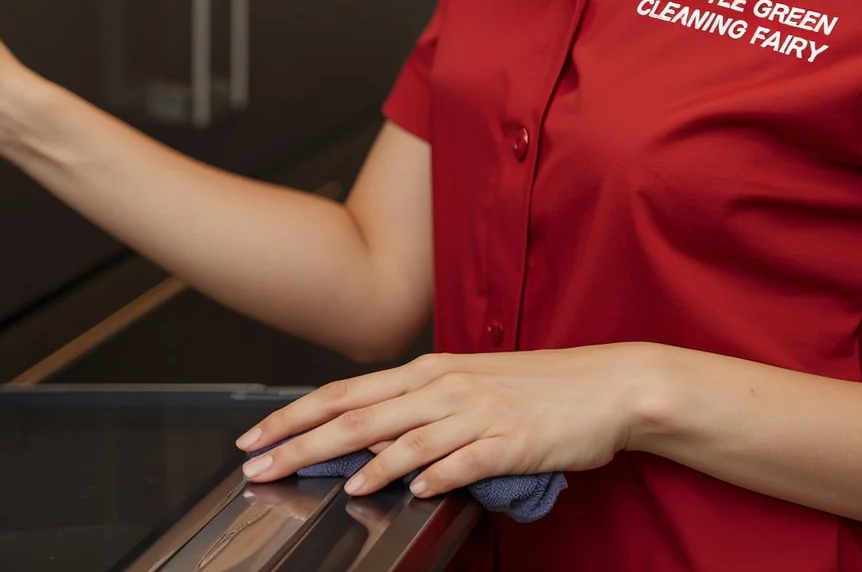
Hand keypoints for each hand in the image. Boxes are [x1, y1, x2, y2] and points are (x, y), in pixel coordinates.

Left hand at [229, 346, 666, 498]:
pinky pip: (462, 459)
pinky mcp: (509, 441)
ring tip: (323, 482)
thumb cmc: (537, 388)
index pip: (344, 393)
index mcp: (427, 372)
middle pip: (357, 415)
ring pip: (403, 437)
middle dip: (301, 442)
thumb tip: (369, 441)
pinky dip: (431, 474)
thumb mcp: (466, 386)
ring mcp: (476, 413)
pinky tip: (409, 490)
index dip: (294, 415)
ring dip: (360, 462)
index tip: (254, 437)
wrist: (607, 386)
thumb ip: (416, 410)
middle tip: (259, 465)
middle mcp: (443, 386)